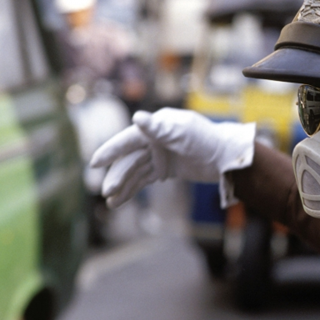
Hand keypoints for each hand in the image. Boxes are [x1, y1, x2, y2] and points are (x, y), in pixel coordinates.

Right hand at [90, 108, 254, 208]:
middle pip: (128, 159)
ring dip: (121, 185)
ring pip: (133, 172)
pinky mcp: (163, 169)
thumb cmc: (206, 140)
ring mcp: (157, 155)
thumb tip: (137, 118)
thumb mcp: (183, 133)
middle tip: (107, 191)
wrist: (225, 157)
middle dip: (117, 175)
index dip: (110, 151)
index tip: (94, 162)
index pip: (127, 140)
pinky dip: (131, 190)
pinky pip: (142, 180)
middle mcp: (152, 140)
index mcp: (155, 128)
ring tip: (110, 201)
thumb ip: (158, 129)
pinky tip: (119, 201)